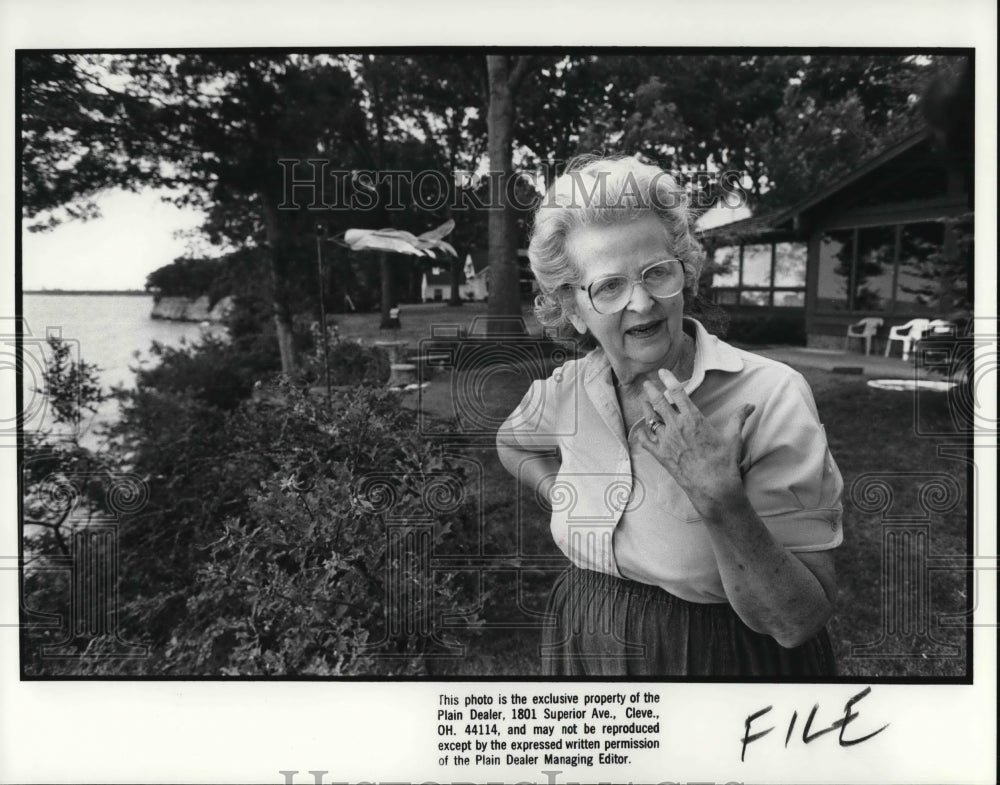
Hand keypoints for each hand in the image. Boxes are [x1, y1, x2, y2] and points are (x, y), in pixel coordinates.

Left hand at [634, 368, 754, 514]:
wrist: (713, 486)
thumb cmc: (724, 462)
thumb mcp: (733, 437)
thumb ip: (739, 418)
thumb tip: (751, 406)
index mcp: (693, 418)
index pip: (677, 393)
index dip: (668, 379)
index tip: (662, 371)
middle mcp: (677, 426)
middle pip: (659, 402)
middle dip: (651, 390)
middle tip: (646, 383)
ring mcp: (666, 441)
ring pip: (650, 419)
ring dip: (645, 408)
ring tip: (643, 401)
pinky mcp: (660, 455)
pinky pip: (645, 440)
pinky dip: (641, 433)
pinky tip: (640, 429)